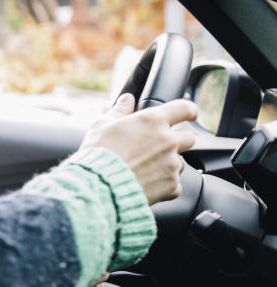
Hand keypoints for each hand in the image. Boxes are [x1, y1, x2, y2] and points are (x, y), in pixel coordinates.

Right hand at [79, 93, 197, 203]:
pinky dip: (163, 185)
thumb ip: (119, 110)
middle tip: (158, 147)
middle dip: (177, 140)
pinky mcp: (171, 185)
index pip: (184, 108)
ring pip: (180, 162)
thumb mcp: (102, 125)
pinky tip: (146, 184)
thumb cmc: (98, 154)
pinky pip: (174, 184)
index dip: (189, 111)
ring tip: (146, 169)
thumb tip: (127, 100)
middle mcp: (168, 141)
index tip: (189, 115)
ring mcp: (172, 164)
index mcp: (153, 121)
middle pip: (188, 137)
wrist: (97, 186)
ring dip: (169, 164)